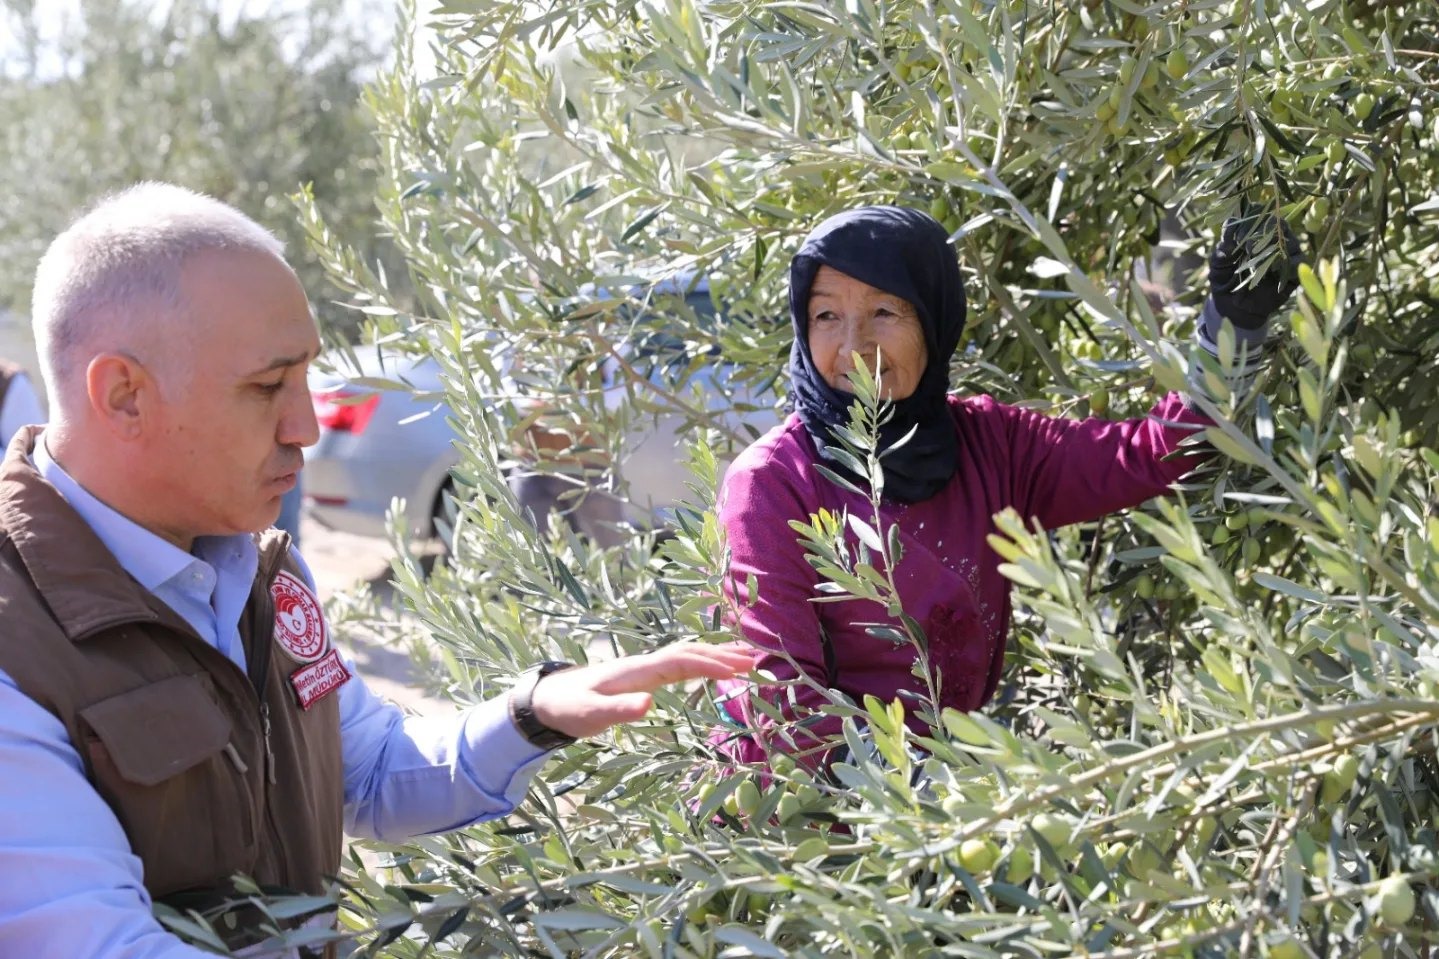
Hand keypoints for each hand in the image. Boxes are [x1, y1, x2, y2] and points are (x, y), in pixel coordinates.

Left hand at [530, 642, 757, 738]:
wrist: (549, 699)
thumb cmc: (569, 708)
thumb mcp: (590, 716)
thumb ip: (619, 711)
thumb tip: (650, 704)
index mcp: (637, 670)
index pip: (681, 661)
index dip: (710, 665)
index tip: (737, 672)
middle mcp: (645, 664)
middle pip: (690, 652)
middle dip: (722, 655)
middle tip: (756, 662)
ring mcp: (645, 668)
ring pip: (687, 654)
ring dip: (716, 655)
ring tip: (746, 660)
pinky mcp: (644, 675)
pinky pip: (680, 663)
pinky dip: (703, 661)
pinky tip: (714, 667)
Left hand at [1207, 213, 1301, 329]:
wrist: (1232, 307)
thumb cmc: (1224, 279)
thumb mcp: (1218, 261)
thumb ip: (1224, 243)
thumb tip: (1231, 222)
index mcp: (1256, 233)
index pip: (1262, 215)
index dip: (1253, 218)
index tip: (1239, 231)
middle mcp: (1274, 241)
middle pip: (1279, 224)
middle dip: (1264, 231)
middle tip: (1247, 247)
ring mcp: (1286, 255)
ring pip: (1290, 241)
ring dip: (1274, 245)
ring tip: (1256, 257)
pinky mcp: (1293, 273)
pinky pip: (1299, 261)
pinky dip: (1287, 262)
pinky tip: (1272, 268)